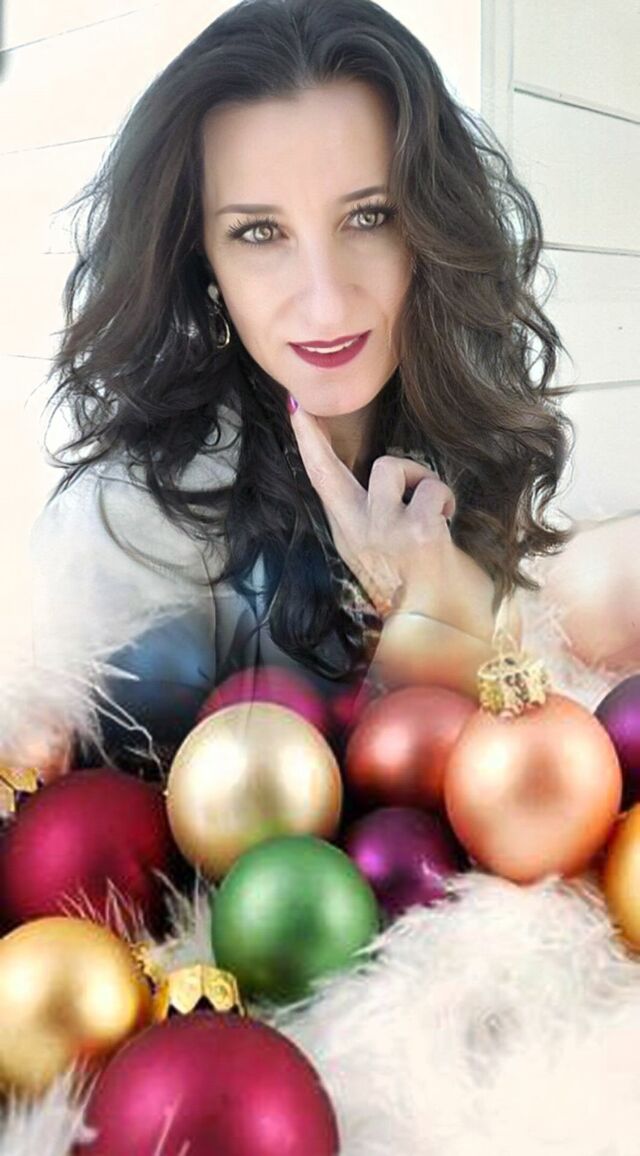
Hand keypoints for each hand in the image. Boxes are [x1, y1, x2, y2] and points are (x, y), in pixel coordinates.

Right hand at [287, 398, 495, 640]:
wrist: (445, 639)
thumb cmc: (425, 601)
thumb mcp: (389, 560)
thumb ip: (380, 526)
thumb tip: (395, 492)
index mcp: (351, 539)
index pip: (322, 484)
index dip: (310, 445)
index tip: (298, 411)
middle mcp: (358, 535)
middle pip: (340, 471)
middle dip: (343, 448)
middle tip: (328, 425)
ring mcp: (383, 532)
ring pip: (390, 466)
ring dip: (420, 479)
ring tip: (435, 510)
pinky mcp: (417, 532)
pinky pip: (431, 489)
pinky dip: (445, 498)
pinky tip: (448, 523)